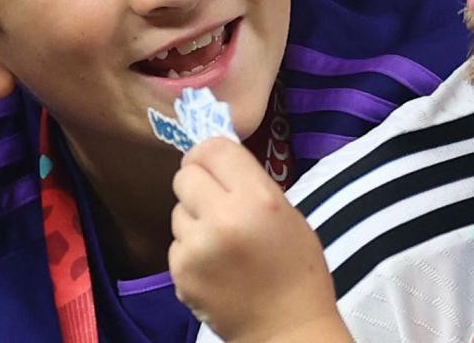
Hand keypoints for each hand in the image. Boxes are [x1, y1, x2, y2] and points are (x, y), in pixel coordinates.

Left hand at [169, 137, 348, 342]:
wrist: (287, 330)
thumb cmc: (297, 269)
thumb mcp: (287, 213)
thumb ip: (251, 184)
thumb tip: (215, 162)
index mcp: (257, 199)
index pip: (213, 149)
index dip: (210, 153)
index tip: (214, 165)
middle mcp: (223, 219)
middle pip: (185, 175)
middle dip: (198, 182)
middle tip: (214, 199)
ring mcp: (197, 249)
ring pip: (177, 210)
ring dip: (194, 217)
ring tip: (221, 240)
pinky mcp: (180, 274)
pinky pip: (176, 243)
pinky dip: (190, 249)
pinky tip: (214, 264)